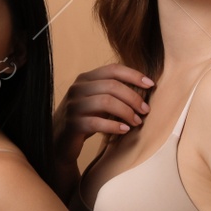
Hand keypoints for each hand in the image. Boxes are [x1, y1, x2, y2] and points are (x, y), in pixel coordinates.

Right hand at [53, 63, 153, 186]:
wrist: (59, 141)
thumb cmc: (84, 118)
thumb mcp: (97, 100)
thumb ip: (113, 91)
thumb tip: (145, 86)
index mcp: (85, 79)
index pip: (113, 69)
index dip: (134, 75)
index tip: (151, 84)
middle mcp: (77, 89)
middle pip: (112, 86)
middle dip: (133, 98)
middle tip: (145, 110)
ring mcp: (73, 106)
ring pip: (105, 102)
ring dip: (126, 112)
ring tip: (137, 122)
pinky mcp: (72, 124)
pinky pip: (97, 123)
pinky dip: (114, 126)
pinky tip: (125, 130)